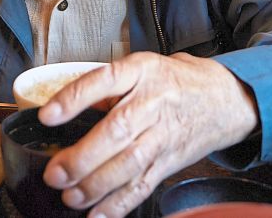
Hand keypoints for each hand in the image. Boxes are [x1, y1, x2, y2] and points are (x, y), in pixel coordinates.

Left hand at [38, 52, 258, 217]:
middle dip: (82, 157)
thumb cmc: (174, 81)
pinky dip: (119, 204)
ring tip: (70, 197)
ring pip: (129, 163)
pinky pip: (143, 185)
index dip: (74, 99)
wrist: (225, 98)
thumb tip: (63, 109)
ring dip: (96, 185)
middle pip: (116, 130)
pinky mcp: (170, 161)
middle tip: (55, 174)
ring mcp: (163, 134)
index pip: (103, 80)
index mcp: (141, 71)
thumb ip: (107, 86)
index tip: (47, 116)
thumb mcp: (142, 67)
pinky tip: (98, 214)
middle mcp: (153, 102)